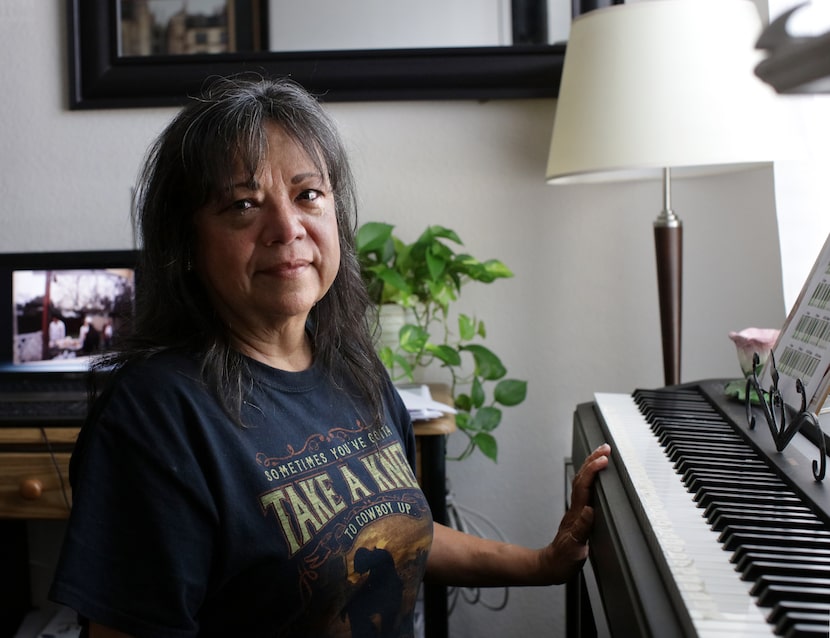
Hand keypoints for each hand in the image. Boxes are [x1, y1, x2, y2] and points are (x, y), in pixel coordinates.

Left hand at [541, 443, 610, 583]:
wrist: (552, 566)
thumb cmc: (563, 560)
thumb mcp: (574, 548)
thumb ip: (581, 530)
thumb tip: (589, 511)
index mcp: (577, 514)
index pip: (584, 487)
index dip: (593, 471)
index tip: (604, 459)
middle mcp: (576, 509)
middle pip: (582, 478)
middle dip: (593, 460)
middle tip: (605, 447)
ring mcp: (577, 511)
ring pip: (582, 482)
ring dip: (591, 466)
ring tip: (601, 454)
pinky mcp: (579, 515)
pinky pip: (585, 490)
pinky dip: (591, 479)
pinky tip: (596, 475)